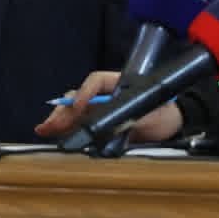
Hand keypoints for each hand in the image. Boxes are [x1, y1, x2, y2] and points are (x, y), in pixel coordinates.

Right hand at [33, 70, 183, 143]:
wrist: (174, 125)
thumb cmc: (165, 113)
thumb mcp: (152, 115)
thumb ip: (134, 119)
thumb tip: (116, 126)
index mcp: (118, 83)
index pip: (96, 81)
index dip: (85, 93)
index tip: (79, 107)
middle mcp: (107, 94)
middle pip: (80, 97)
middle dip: (64, 109)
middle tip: (49, 123)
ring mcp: (103, 109)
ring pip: (77, 111)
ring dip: (60, 120)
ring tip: (44, 129)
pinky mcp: (102, 125)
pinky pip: (82, 125)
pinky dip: (67, 130)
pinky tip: (54, 135)